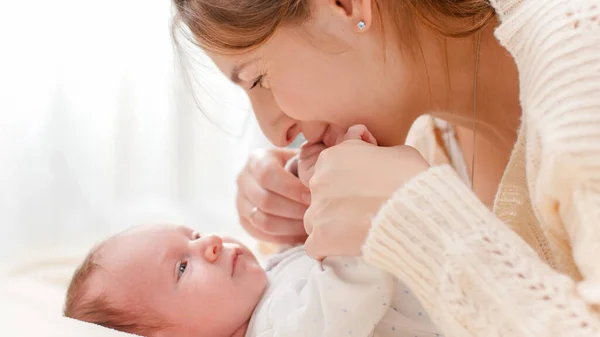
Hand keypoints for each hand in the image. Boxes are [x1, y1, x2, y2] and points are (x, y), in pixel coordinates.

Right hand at [236, 147, 310, 243]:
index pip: (268, 174)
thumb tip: (319, 181)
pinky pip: (263, 234)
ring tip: (310, 226)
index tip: (311, 197)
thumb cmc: (299, 168)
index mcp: (257, 159)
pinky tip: (301, 234)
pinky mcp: (244, 221)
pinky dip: (284, 237)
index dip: (291, 188)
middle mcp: (243, 180)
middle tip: (315, 215)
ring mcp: (240, 202)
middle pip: (265, 201)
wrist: (287, 178)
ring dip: (290, 226)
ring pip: (263, 221)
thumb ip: (308, 165)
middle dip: (294, 210)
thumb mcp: (302, 159)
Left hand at [304, 125, 429, 259]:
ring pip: (314, 221)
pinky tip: (346, 249)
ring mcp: (317, 210)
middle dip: (336, 206)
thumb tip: (372, 154)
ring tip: (356, 233)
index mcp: (331, 157)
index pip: (327, 173)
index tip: (361, 194)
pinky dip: (328, 250)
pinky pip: (315, 247)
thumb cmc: (411, 177)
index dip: (344, 185)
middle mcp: (318, 181)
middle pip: (320, 197)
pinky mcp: (321, 237)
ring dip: (330, 228)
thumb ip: (372, 152)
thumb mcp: (394, 151)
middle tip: (361, 214)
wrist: (417, 208)